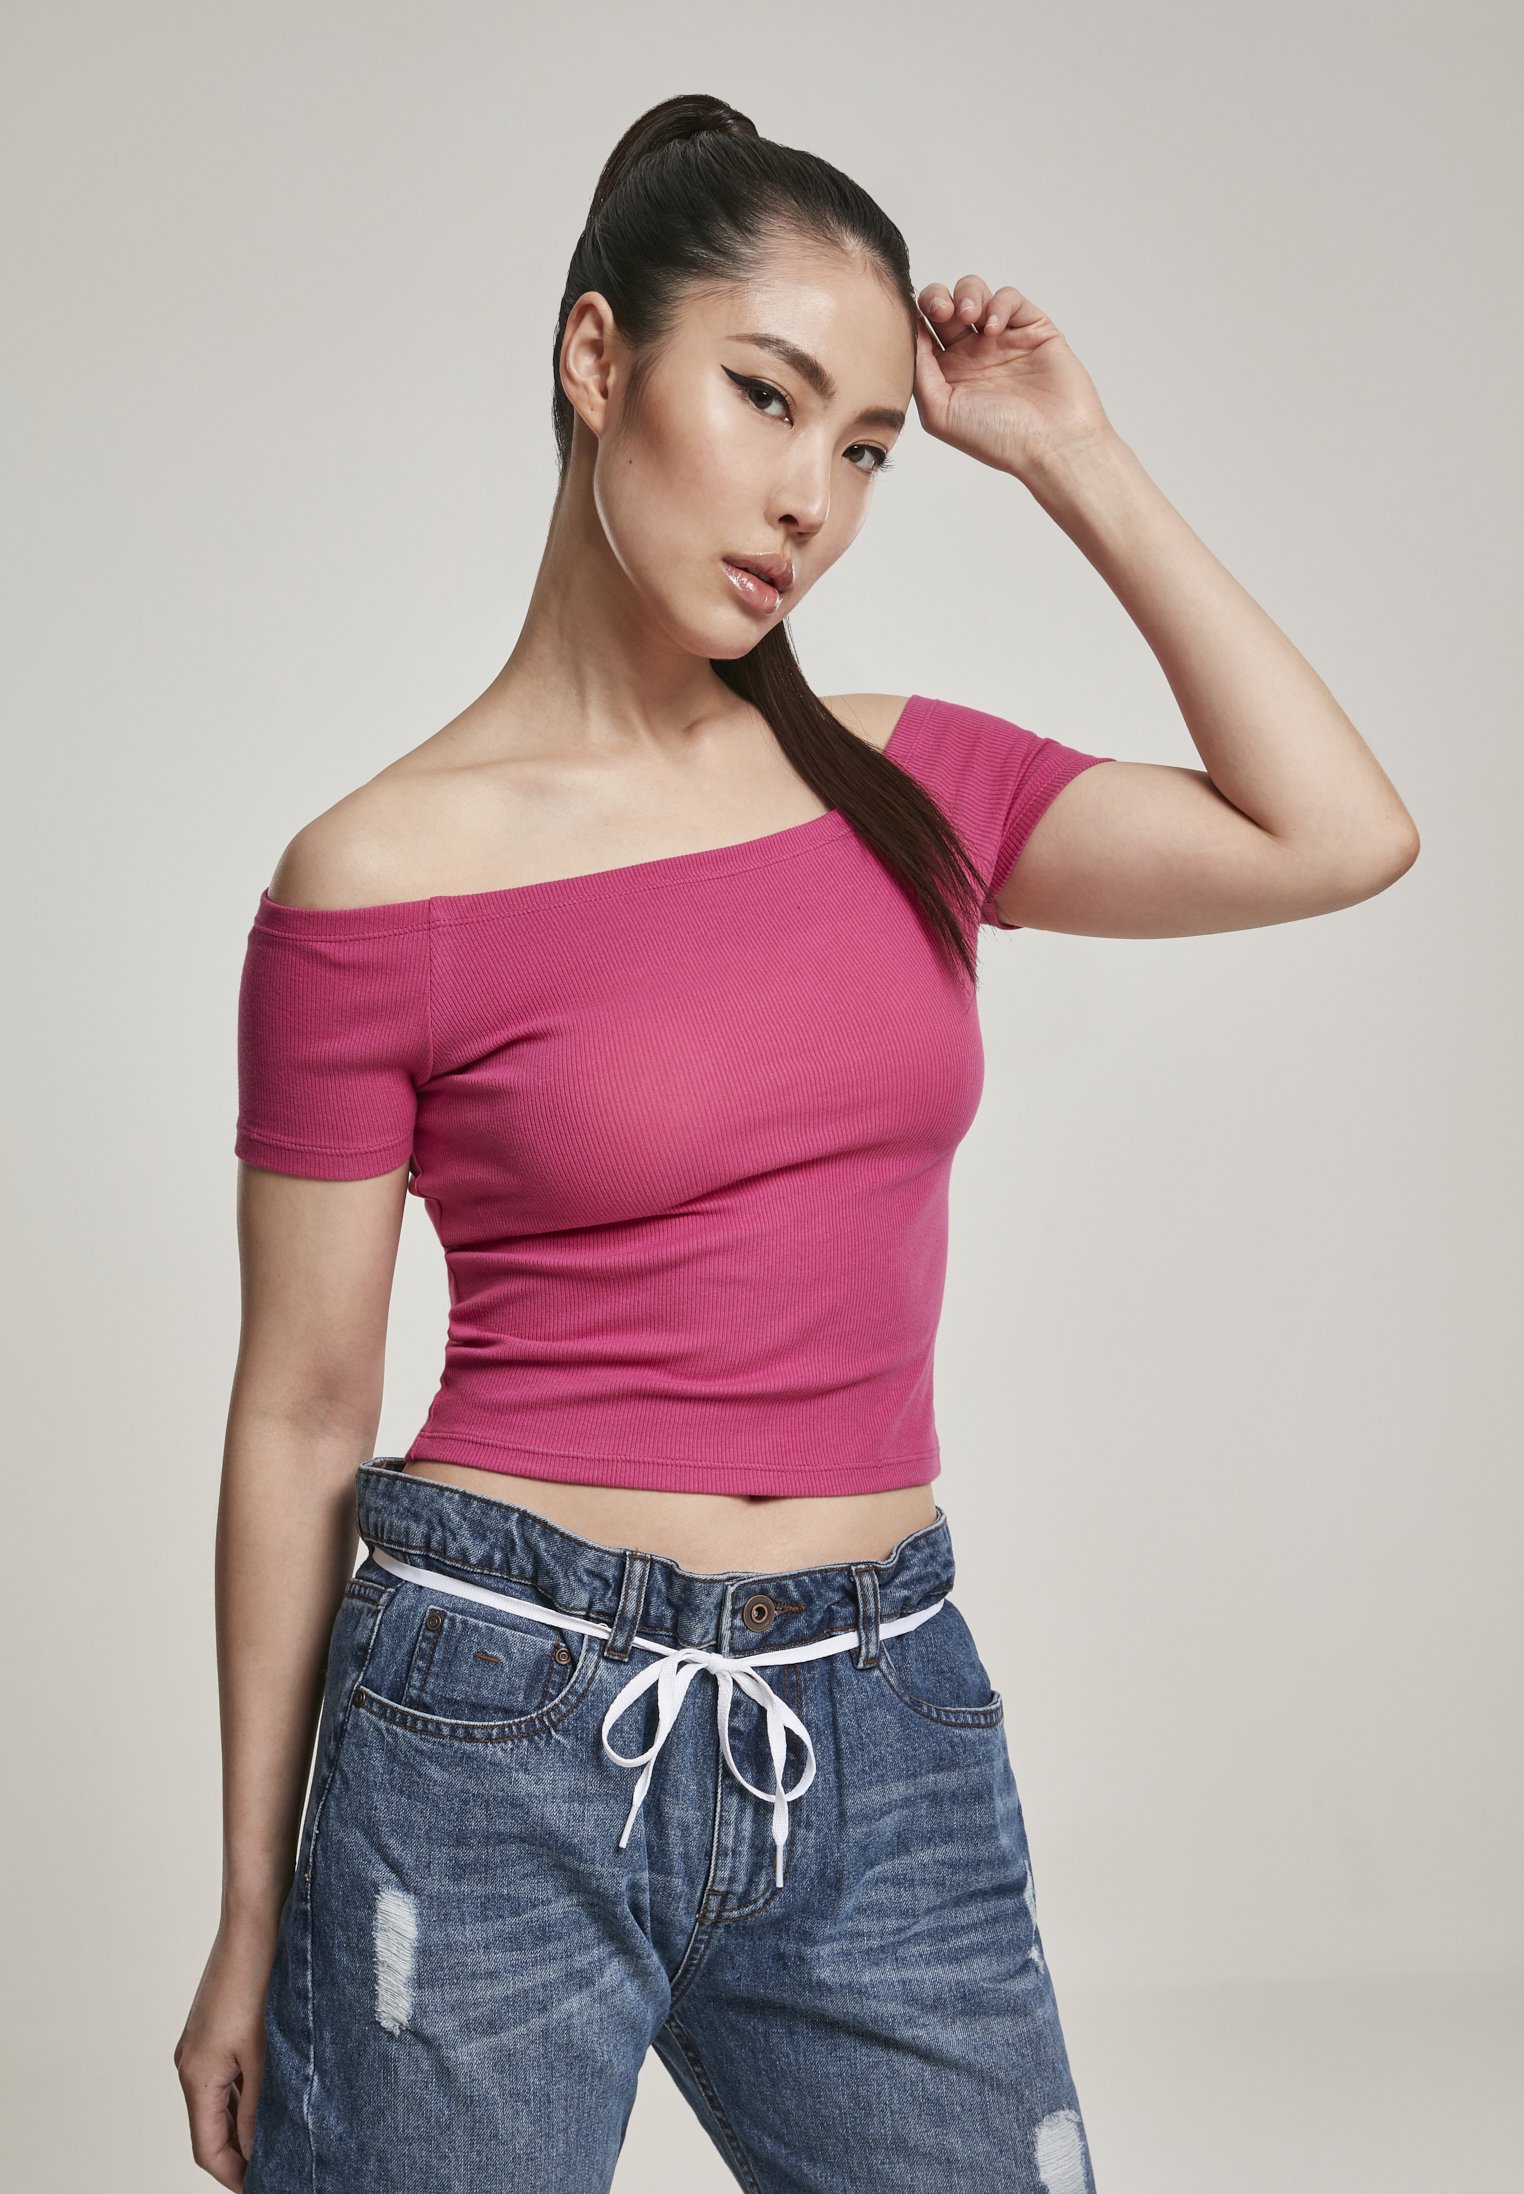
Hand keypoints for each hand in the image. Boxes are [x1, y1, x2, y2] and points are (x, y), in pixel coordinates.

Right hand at [174, 1913, 278, 2187]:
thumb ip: (260, 2108)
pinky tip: (279, 2091)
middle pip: (212, 2127)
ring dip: (247, 2121)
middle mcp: (191, 2062)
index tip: (267, 2186)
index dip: (236, 2176)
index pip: (208, 2149)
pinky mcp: (216, 2025)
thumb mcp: (265, 2052)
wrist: (256, 1917)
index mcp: (196, 2074)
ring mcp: (201, 2043)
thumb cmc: (260, 1978)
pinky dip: (248, 2092)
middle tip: (283, 2165)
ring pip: (221, 2101)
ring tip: (287, 2133)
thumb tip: (259, 2153)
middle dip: (243, 2153)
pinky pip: (227, 2074)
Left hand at [913, 274, 1116, 483]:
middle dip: (938, 298)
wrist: (1052, 443)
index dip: (915, 316)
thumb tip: (909, 331)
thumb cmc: (997, 439)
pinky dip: (998, 304)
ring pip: (975, 293)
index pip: (922, 331)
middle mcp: (972, 354)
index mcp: (947, 373)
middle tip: (943, 311)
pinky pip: (1009, 298)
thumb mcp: (940, 412)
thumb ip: (919, 371)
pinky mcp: (1031, 328)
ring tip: (969, 316)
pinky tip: (995, 329)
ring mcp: (1002, 339)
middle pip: (944, 304)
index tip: (916, 319)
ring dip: (967, 295)